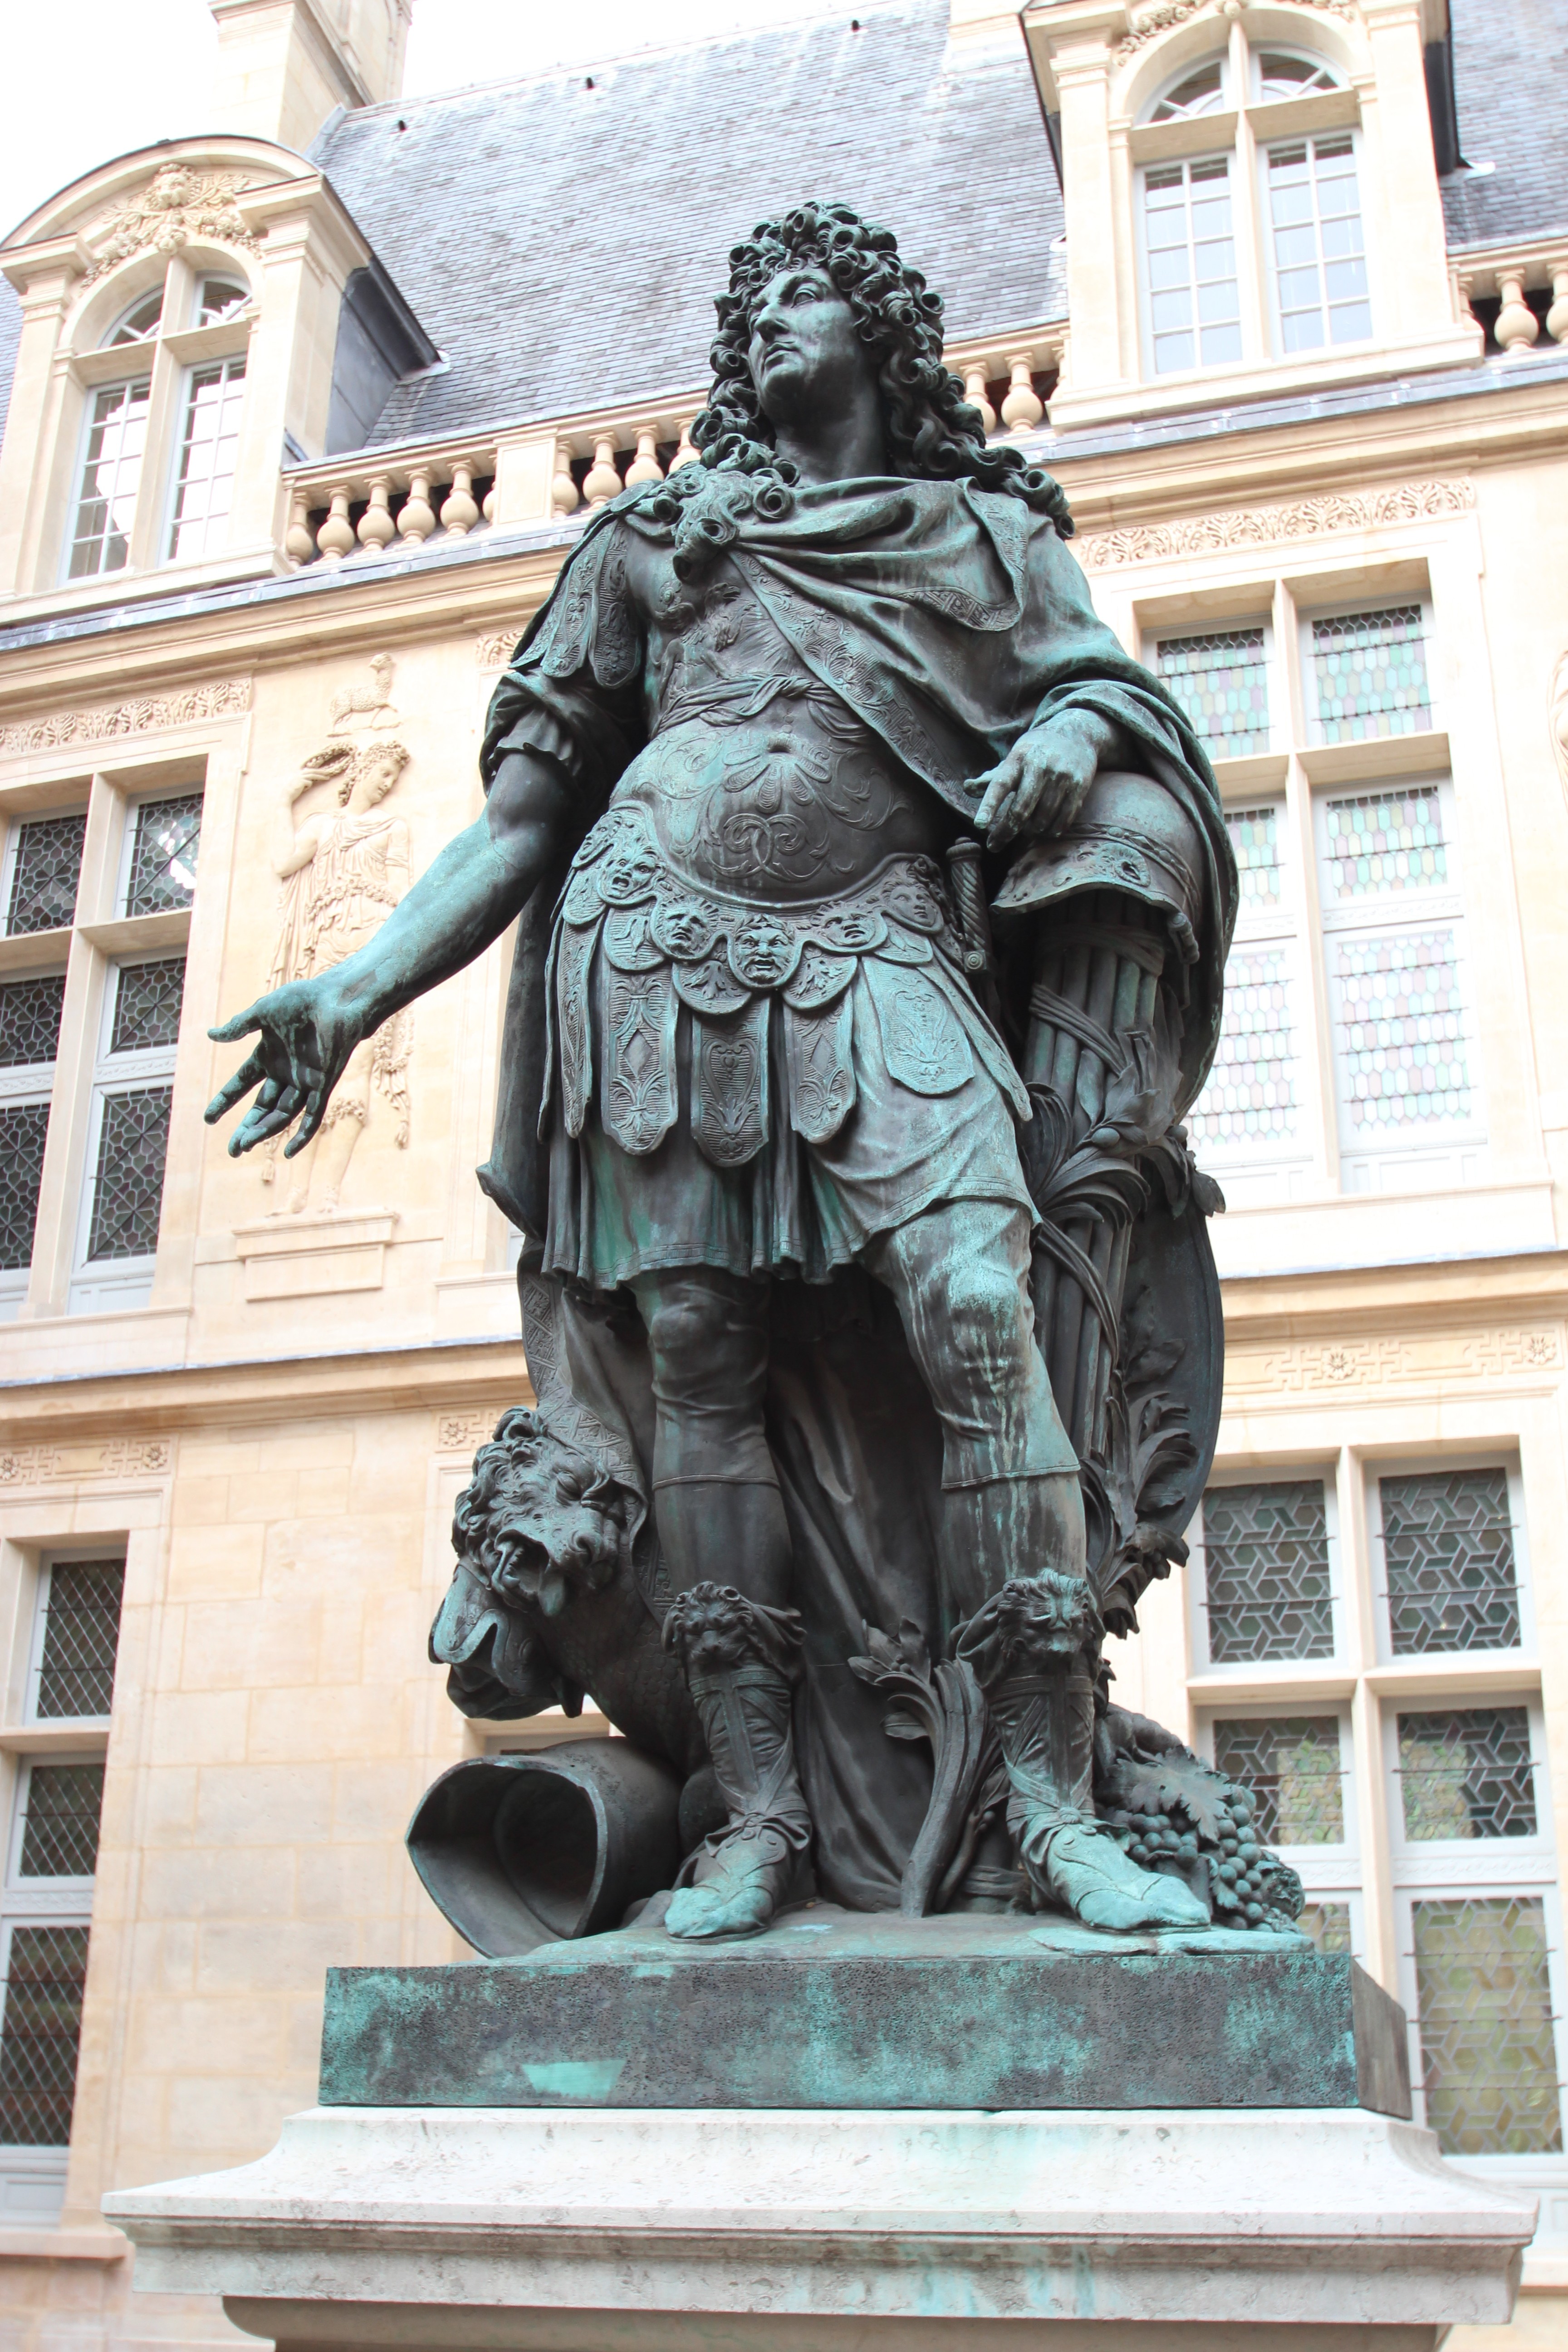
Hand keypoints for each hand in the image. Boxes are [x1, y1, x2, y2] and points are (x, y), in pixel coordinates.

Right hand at [204, 976, 366, 1157]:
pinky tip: (289, 1151)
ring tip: (244, 1145)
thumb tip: (210, 1035)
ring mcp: (304, 1081)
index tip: (208, 1118)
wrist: (336, 999)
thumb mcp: (262, 1013)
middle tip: (233, 1149)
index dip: (225, 1101)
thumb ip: (239, 1026)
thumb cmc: (302, 1000)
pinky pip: (313, 1116)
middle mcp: (285, 1073)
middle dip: (247, 1128)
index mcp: (268, 1057)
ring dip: (264, 1131)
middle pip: (262, 1108)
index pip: (242, 1084)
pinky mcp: (323, 1085)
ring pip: (282, 1115)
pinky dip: (302, 1134)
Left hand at [970, 711, 1105, 850]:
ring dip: (1030, 832)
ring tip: (1025, 831)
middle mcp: (1039, 766)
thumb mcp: (1013, 758)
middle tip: (993, 845)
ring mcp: (1061, 777)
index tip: (979, 825)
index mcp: (1018, 758)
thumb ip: (991, 777)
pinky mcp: (1079, 786)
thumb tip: (967, 788)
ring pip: (1042, 819)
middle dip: (1005, 832)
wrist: (1077, 733)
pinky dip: (1052, 830)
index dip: (989, 806)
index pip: (1000, 784)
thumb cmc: (1036, 751)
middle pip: (1020, 810)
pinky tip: (1045, 831)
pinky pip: (1063, 819)